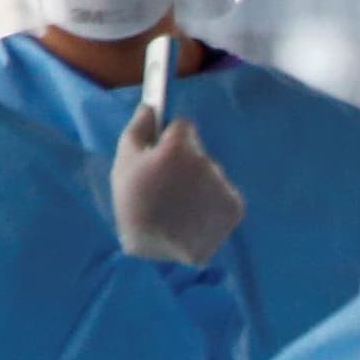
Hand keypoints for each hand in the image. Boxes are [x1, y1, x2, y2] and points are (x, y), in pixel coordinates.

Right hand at [111, 107, 244, 264]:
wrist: (153, 253)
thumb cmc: (132, 203)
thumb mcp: (124, 161)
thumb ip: (139, 126)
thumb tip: (151, 105)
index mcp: (178, 148)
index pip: (184, 126)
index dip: (170, 141)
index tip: (161, 154)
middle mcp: (206, 163)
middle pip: (198, 152)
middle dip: (184, 164)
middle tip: (165, 188)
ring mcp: (223, 186)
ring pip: (212, 174)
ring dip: (199, 184)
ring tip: (178, 208)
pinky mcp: (235, 208)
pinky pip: (223, 195)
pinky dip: (212, 204)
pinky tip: (193, 217)